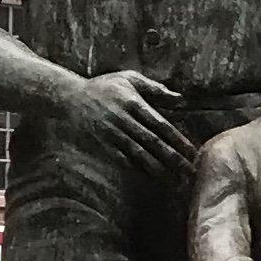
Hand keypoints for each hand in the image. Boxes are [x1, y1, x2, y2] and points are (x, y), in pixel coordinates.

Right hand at [58, 68, 196, 176]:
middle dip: (173, 159)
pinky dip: (137, 170)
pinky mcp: (101, 144)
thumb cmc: (102, 86)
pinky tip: (151, 179)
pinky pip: (122, 160)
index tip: (193, 153)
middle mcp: (123, 120)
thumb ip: (155, 89)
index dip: (178, 140)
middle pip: (153, 143)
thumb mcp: (128, 79)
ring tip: (175, 181)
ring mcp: (112, 134)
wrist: (67, 97)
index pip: (161, 125)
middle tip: (190, 173)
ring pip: (139, 154)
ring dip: (158, 169)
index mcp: (133, 103)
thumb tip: (181, 99)